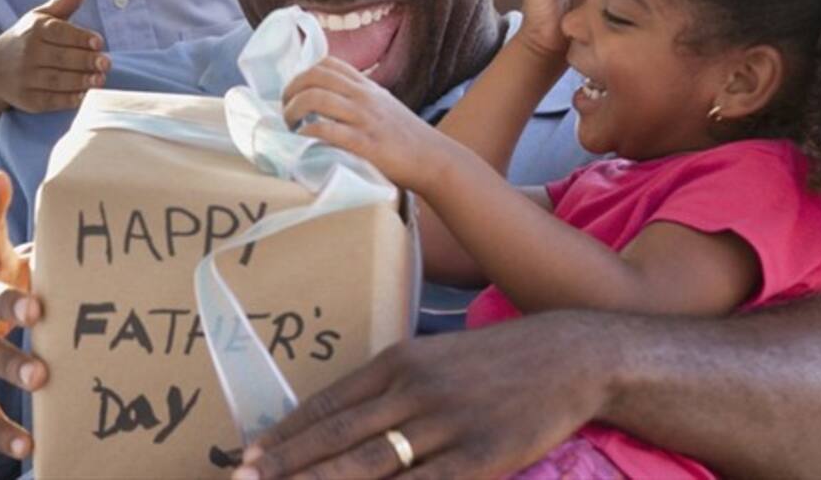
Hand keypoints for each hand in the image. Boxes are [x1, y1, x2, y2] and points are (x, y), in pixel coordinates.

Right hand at [0, 0, 108, 111]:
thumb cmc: (28, 39)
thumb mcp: (41, 18)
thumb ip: (63, 4)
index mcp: (34, 30)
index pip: (59, 33)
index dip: (80, 37)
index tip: (99, 42)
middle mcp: (28, 54)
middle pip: (61, 58)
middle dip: (85, 61)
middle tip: (107, 63)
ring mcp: (25, 78)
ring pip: (56, 80)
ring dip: (80, 81)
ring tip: (100, 79)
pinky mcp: (27, 99)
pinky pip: (50, 100)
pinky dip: (68, 100)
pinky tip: (85, 96)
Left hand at [233, 311, 605, 479]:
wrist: (570, 355)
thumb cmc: (502, 358)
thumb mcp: (441, 357)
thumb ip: (397, 383)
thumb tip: (352, 414)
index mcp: (401, 360)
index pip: (329, 403)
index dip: (287, 433)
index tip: (250, 454)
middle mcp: (413, 389)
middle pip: (336, 437)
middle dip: (285, 464)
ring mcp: (445, 424)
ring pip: (366, 465)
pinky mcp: (478, 457)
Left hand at [281, 58, 453, 194]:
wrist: (433, 158)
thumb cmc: (407, 136)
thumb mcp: (384, 105)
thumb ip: (361, 98)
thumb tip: (331, 98)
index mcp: (367, 86)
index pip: (328, 63)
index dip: (303, 73)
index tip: (296, 92)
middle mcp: (363, 96)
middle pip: (315, 76)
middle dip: (291, 90)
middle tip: (286, 110)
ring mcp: (364, 118)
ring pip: (316, 98)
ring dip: (293, 110)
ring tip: (290, 126)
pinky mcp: (365, 143)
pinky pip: (327, 130)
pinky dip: (308, 132)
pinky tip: (302, 140)